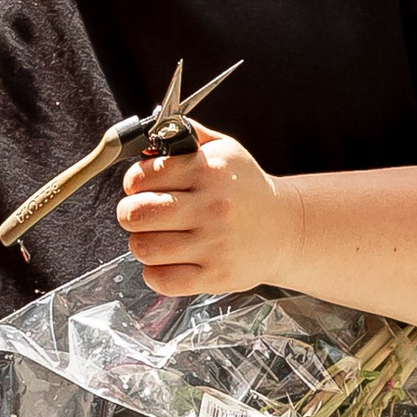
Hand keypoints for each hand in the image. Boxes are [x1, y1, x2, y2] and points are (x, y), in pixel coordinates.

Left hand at [115, 128, 286, 295]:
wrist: (286, 228)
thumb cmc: (246, 190)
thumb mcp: (223, 150)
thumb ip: (184, 136)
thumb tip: (147, 138)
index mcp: (209, 170)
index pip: (141, 177)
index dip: (134, 183)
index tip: (142, 187)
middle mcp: (212, 207)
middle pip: (135, 214)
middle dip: (130, 213)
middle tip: (143, 214)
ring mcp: (215, 245)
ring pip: (144, 248)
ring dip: (143, 243)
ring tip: (159, 237)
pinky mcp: (216, 277)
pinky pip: (161, 280)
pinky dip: (155, 273)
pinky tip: (170, 260)